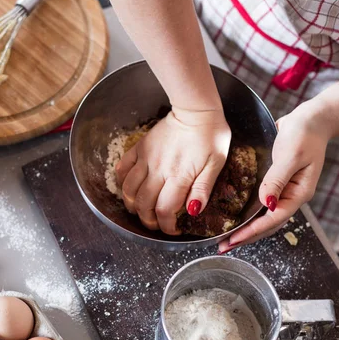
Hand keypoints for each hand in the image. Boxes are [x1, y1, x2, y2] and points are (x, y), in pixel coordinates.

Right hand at [116, 108, 231, 234]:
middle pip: (143, 204)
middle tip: (157, 223)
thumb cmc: (211, 136)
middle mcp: (158, 170)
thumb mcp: (216, 164)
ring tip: (142, 210)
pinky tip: (131, 188)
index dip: (167, 226)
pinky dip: (122, 182)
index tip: (173, 229)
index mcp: (179, 176)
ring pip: (128, 190)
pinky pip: (122, 169)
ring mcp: (146, 159)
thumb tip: (193, 211)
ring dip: (133, 206)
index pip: (164, 210)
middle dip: (148, 221)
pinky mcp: (139, 148)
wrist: (196, 110)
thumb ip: (203, 188)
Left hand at [218, 103, 329, 251]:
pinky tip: (236, 218)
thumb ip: (277, 179)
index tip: (234, 240)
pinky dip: (249, 214)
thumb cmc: (304, 134)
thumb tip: (266, 204)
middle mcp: (291, 196)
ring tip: (227, 239)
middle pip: (268, 224)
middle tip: (223, 247)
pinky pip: (262, 204)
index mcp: (298, 193)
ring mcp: (285, 191)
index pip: (273, 219)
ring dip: (246, 229)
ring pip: (264, 217)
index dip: (252, 231)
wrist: (312, 120)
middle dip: (246, 237)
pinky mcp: (277, 183)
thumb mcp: (290, 156)